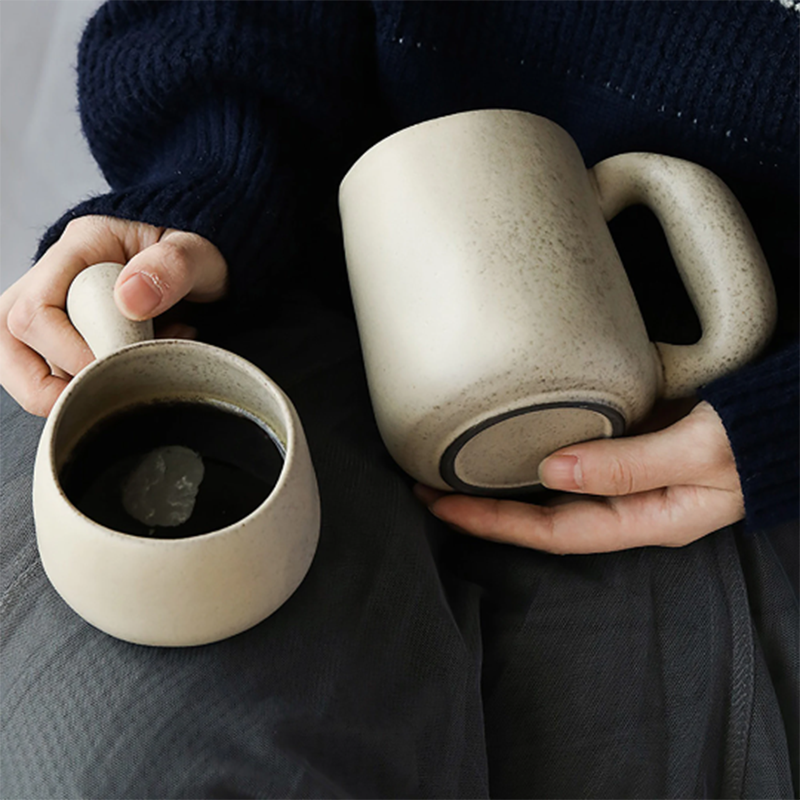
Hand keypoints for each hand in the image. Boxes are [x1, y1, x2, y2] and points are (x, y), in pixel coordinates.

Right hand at [0, 216, 227, 415]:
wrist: (210, 263)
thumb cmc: (198, 253)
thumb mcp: (200, 252)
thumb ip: (173, 266)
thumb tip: (130, 297)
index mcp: (82, 246)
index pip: (36, 308)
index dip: (67, 351)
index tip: (114, 367)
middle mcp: (58, 276)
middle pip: (8, 334)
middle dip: (39, 384)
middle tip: (93, 398)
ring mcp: (59, 306)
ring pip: (18, 358)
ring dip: (53, 392)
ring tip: (107, 393)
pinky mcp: (70, 333)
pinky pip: (51, 370)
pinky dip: (81, 387)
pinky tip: (128, 375)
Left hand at [415, 401, 743, 552]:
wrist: (787, 417)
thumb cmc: (757, 440)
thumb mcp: (700, 453)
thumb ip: (630, 465)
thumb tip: (552, 471)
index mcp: (645, 519)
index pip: (553, 532)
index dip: (494, 524)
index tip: (442, 506)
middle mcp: (628, 505)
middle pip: (542, 517)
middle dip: (484, 509)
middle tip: (428, 488)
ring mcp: (626, 478)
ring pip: (551, 491)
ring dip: (503, 482)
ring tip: (454, 469)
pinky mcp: (627, 449)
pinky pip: (569, 458)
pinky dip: (531, 454)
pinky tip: (507, 444)